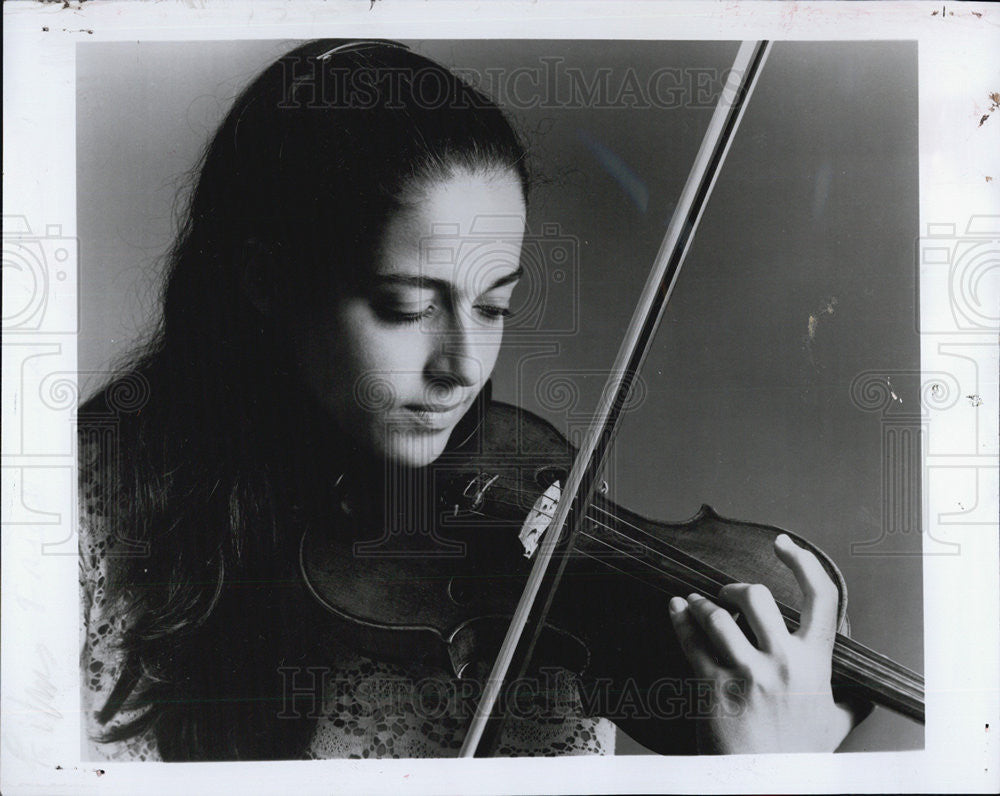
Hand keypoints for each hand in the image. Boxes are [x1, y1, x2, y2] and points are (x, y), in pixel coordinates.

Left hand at [667, 533, 862, 753]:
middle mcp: (782, 663)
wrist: (766, 785)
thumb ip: (846, 704)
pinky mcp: (712, 686)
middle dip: (735, 587)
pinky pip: (691, 642)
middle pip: (756, 596)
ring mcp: (745, 673)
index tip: (785, 546)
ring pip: (717, 615)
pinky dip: (679, 620)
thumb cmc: (798, 757)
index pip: (821, 599)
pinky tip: (675, 610)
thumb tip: (860, 697)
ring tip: (695, 603)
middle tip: (726, 592)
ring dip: (701, 603)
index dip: (804, 563)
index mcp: (815, 664)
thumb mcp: (834, 727)